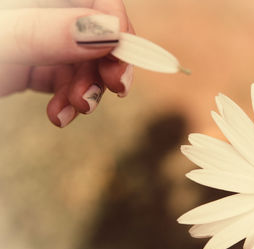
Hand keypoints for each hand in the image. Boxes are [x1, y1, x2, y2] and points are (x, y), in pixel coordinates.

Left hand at [0, 0, 134, 127]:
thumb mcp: (1, 42)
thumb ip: (48, 32)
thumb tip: (111, 31)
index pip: (92, 0)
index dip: (116, 24)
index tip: (122, 58)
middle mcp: (40, 17)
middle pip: (96, 32)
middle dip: (108, 63)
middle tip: (116, 87)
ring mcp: (37, 43)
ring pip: (85, 61)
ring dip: (90, 89)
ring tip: (80, 107)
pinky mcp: (32, 68)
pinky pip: (64, 81)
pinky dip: (69, 102)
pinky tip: (59, 115)